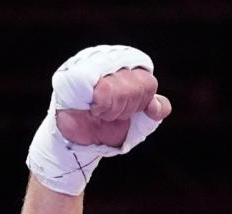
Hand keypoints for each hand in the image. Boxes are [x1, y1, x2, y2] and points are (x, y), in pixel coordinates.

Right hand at [56, 68, 171, 146]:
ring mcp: (90, 61)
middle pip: (141, 84)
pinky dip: (102, 107)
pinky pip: (105, 90)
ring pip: (123, 88)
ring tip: (100, 111)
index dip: (142, 102)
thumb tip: (156, 106)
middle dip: (128, 107)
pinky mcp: (75, 72)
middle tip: (111, 111)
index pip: (148, 82)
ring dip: (114, 109)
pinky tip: (92, 108)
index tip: (129, 110)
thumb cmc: (108, 124)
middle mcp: (110, 57)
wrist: (80, 139)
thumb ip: (156, 109)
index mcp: (127, 62)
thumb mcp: (140, 118)